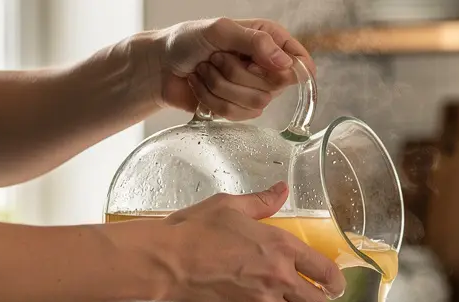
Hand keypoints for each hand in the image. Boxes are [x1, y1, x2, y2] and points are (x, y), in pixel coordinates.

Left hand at [151, 18, 315, 120]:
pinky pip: (236, 114)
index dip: (289, 68)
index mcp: (268, 40)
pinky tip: (201, 85)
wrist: (158, 66)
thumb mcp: (220, 30)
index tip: (263, 64)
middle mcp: (264, 66)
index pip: (300, 60)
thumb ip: (255, 42)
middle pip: (275, 86)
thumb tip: (285, 62)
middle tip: (217, 58)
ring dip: (220, 86)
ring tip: (205, 70)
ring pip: (255, 103)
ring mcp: (252, 89)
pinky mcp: (237, 109)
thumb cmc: (186, 40)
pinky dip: (211, 99)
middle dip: (238, 74)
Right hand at [157, 183, 344, 301]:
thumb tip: (281, 190)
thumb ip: (261, 201)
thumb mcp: (230, 206)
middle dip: (316, 301)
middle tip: (308, 298)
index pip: (327, 272)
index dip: (336, 283)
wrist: (164, 261)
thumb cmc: (193, 231)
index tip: (335, 286)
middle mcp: (278, 278)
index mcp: (282, 247)